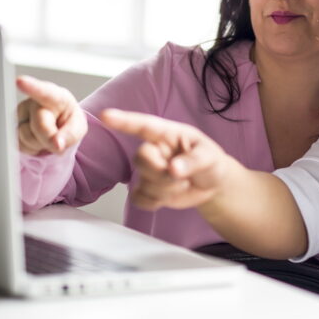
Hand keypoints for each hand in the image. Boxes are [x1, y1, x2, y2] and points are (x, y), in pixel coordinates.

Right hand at [15, 75, 87, 154]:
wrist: (58, 126)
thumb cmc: (68, 121)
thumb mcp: (78, 127)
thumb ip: (70, 135)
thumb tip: (57, 144)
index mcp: (55, 96)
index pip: (43, 91)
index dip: (31, 86)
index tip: (20, 81)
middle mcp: (34, 101)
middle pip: (40, 126)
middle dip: (49, 138)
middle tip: (57, 139)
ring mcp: (21, 113)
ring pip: (26, 137)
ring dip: (39, 144)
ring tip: (46, 135)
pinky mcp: (12, 126)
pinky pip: (19, 144)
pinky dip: (31, 148)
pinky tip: (36, 139)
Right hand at [100, 109, 230, 210]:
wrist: (212, 185)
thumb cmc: (210, 162)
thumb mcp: (209, 157)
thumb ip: (193, 161)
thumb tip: (173, 169)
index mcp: (167, 134)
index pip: (143, 125)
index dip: (124, 120)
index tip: (106, 115)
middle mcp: (154, 150)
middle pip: (140, 158)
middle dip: (161, 173)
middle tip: (182, 178)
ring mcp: (148, 171)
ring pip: (142, 182)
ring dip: (165, 190)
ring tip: (183, 184)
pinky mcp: (146, 190)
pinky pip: (139, 199)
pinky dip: (155, 202)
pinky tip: (169, 197)